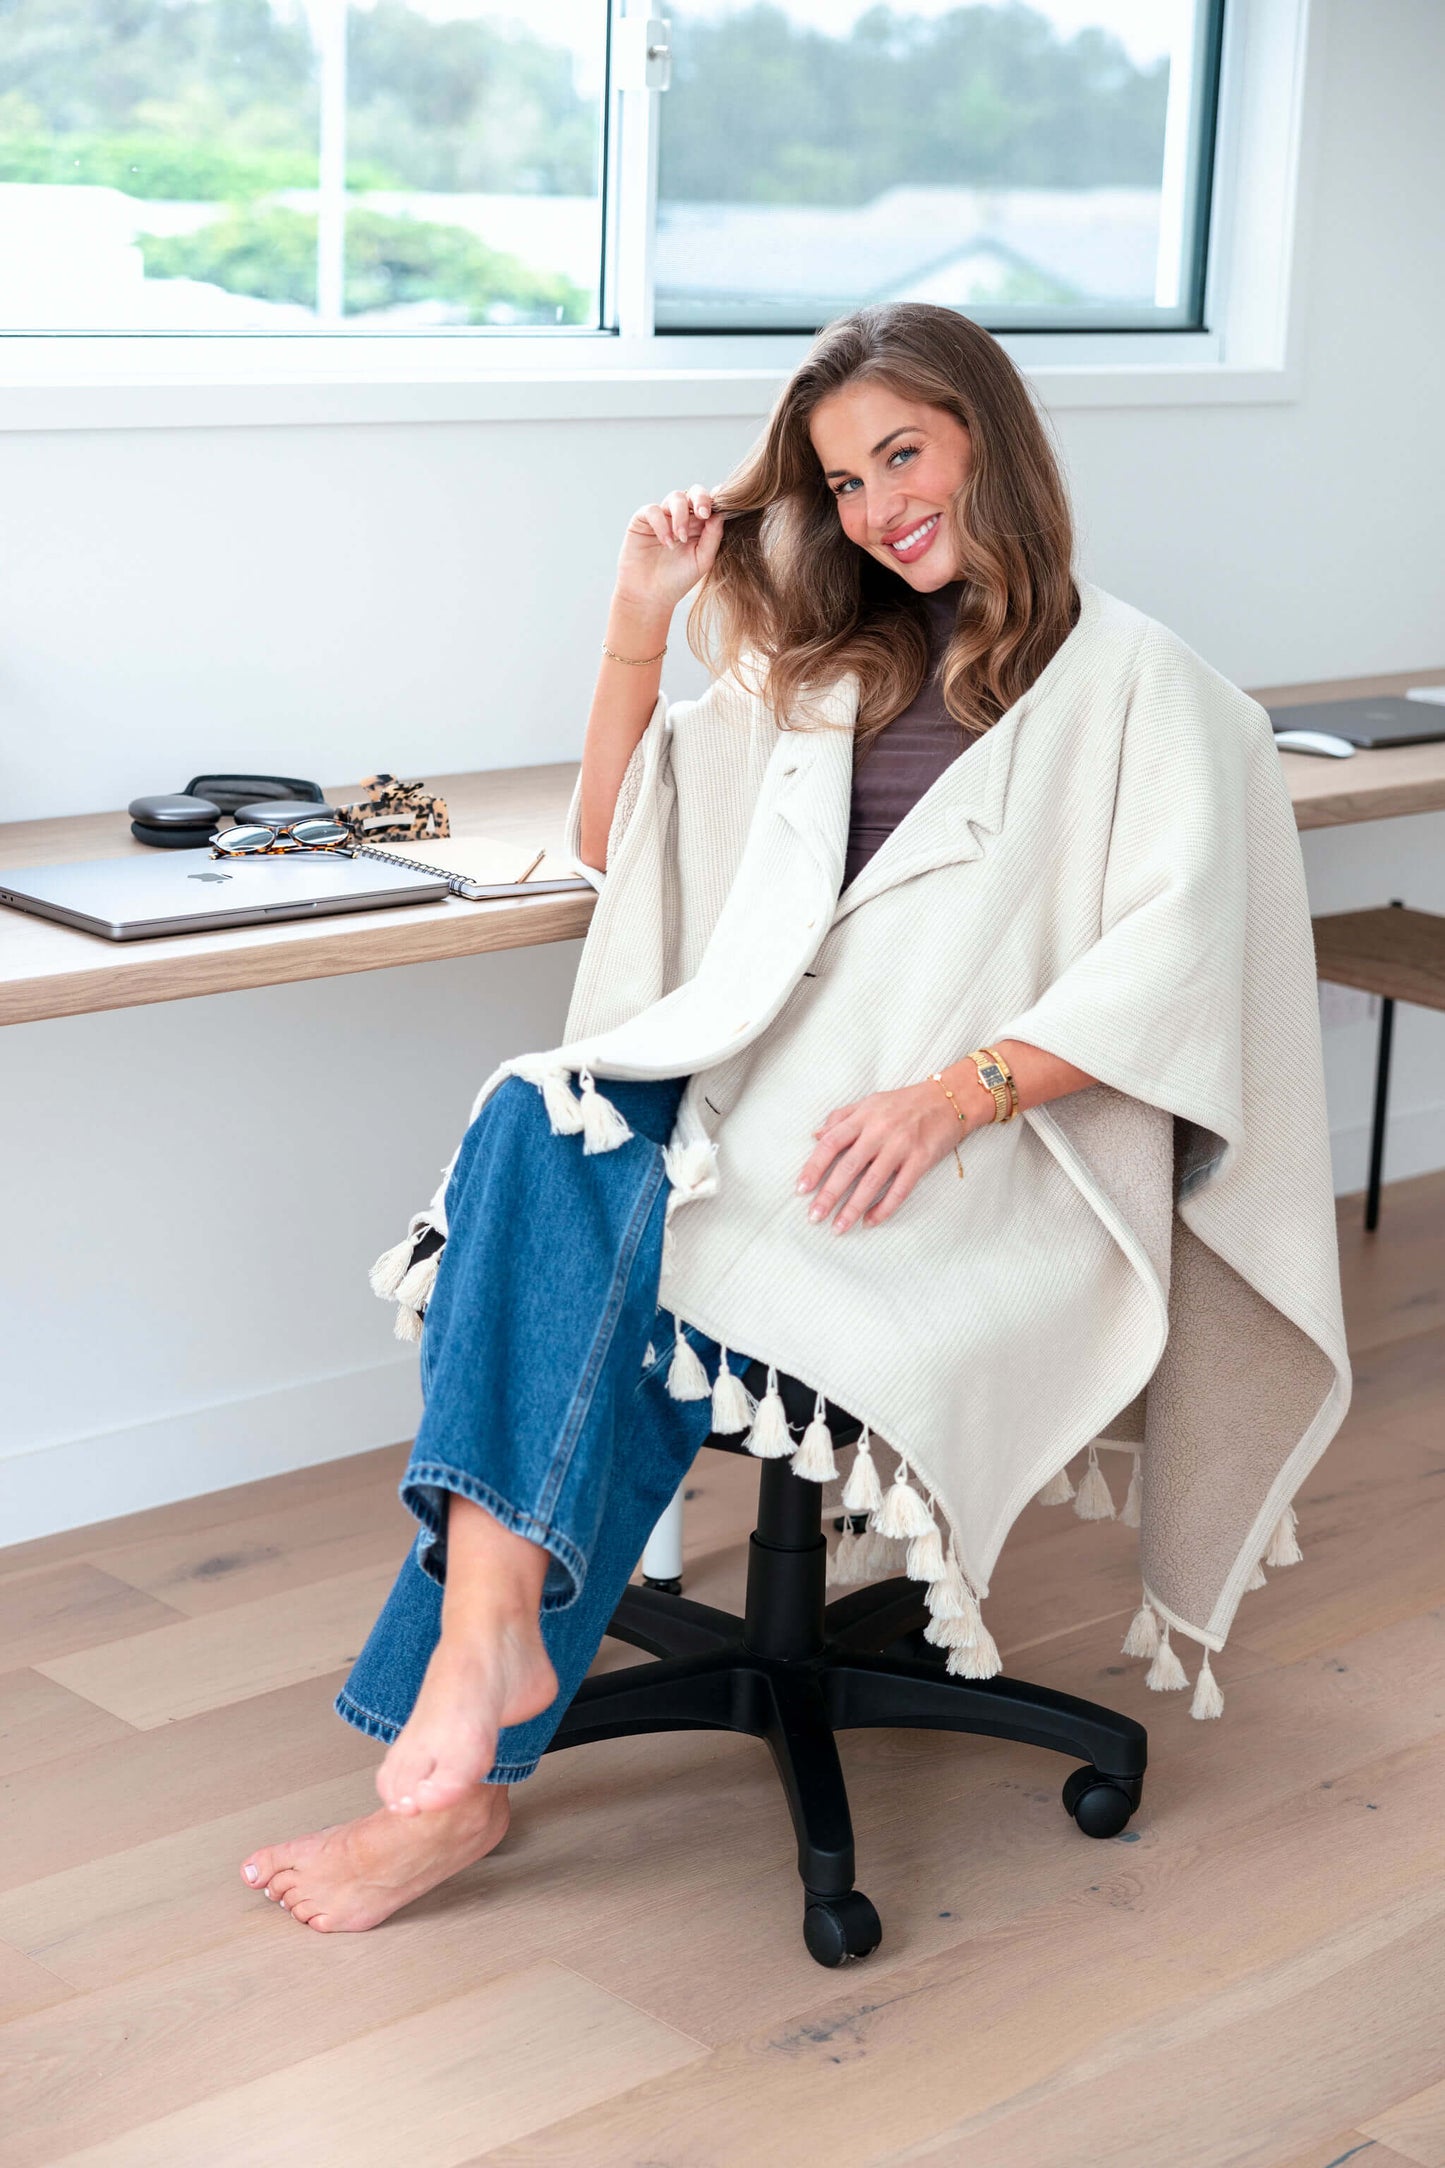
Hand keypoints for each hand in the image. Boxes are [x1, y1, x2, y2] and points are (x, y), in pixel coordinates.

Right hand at [615, 484, 723, 619]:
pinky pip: (653, 510)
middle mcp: (682, 517)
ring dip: (681, 516)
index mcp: (700, 525)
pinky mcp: (642, 520)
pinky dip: (661, 524)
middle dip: (701, 499)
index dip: (717, 499)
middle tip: (704, 514)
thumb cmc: (678, 580)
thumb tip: (721, 513)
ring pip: (675, 497)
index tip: (724, 505)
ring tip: (681, 538)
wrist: (650, 596)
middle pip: (694, 492)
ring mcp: (663, 517)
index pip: (710, 503)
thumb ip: (713, 536)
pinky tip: (666, 543)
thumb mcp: (702, 560)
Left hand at [795, 1078, 985, 1234]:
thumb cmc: (906, 1102)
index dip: (814, 1167)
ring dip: (853, 1208)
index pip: (831, 1143)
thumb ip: (841, 1117)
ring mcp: (901, 1146)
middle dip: (829, 1194)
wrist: (949, 1099)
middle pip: (848, 1167)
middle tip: (814, 1217)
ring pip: (872, 1182)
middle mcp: (880, 1131)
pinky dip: (884, 1208)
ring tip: (838, 1227)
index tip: (801, 1189)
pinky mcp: (921, 1159)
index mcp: (864, 1116)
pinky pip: (900, 1189)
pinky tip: (869, 1221)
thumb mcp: (870, 1102)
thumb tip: (816, 1136)